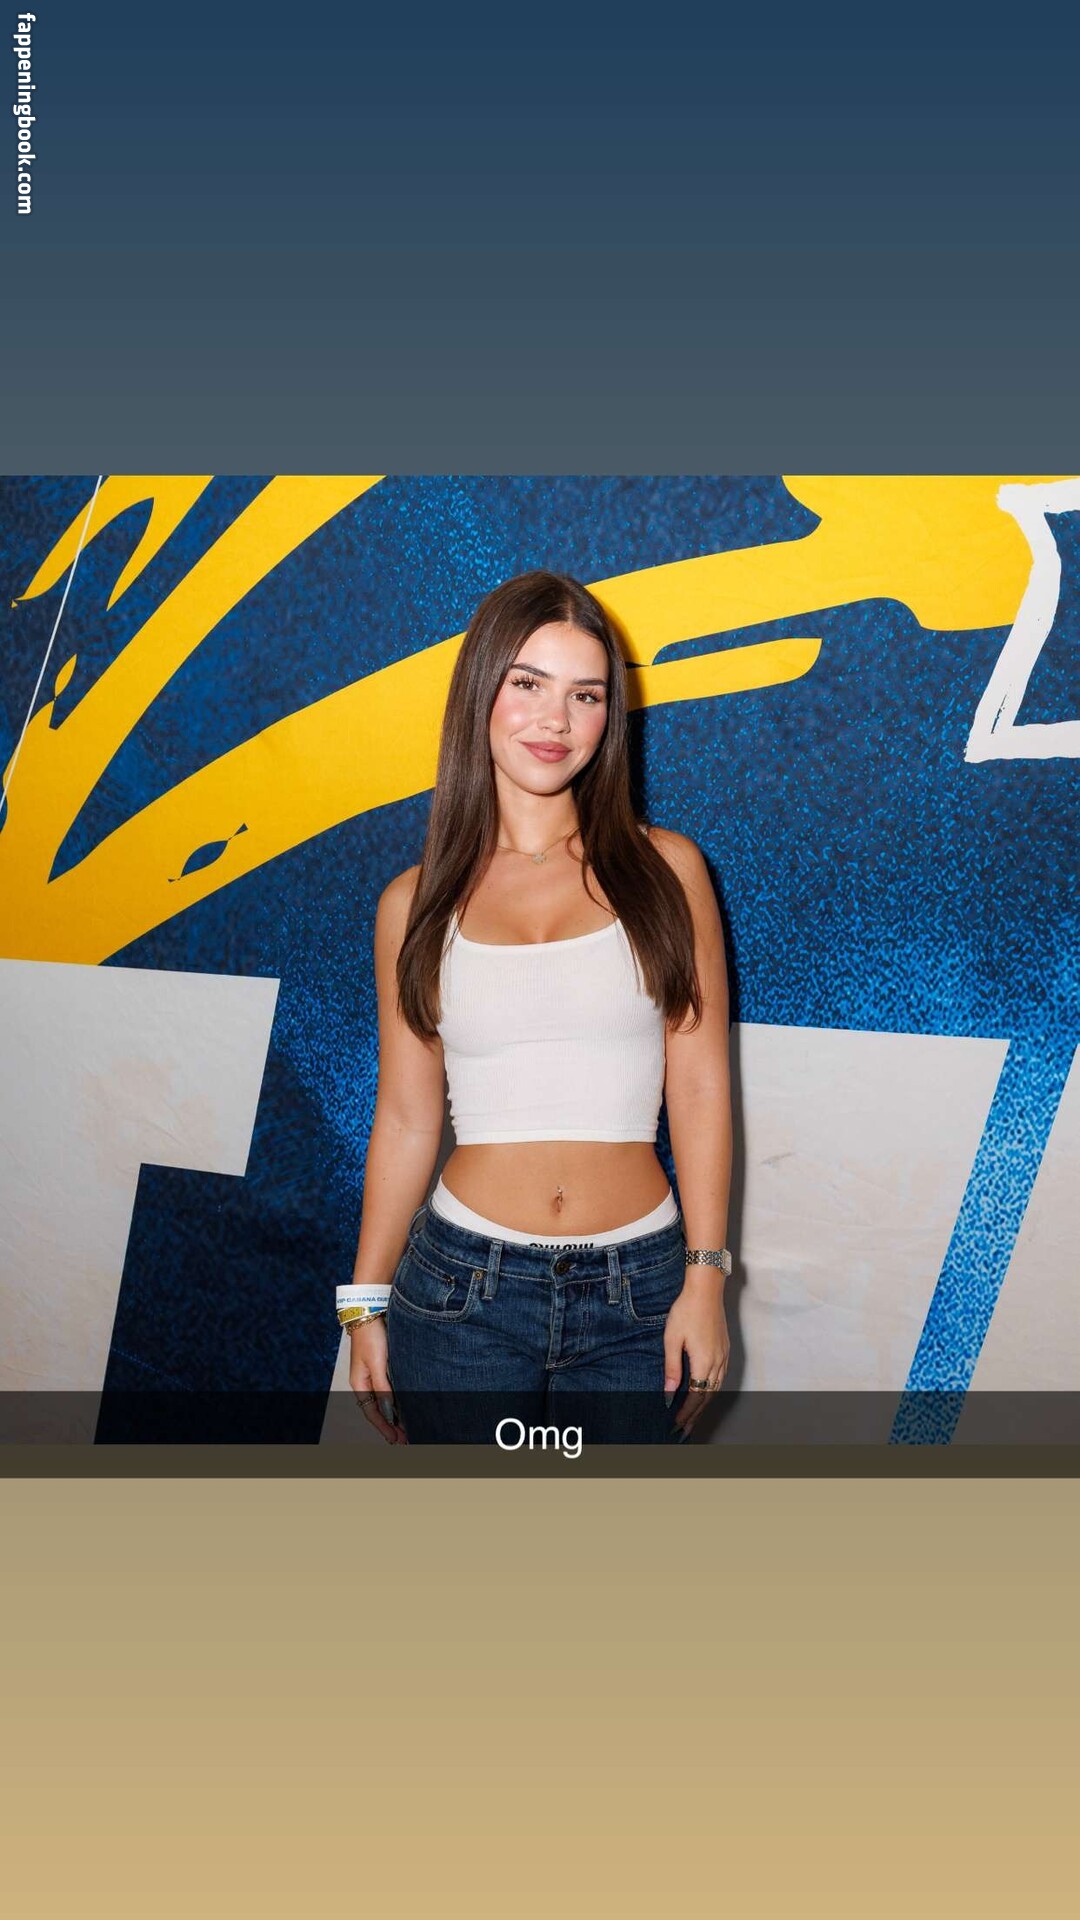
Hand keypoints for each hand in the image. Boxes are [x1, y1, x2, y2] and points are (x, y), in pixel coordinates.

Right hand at [348, 1317, 407, 1444]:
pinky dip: (398, 1401)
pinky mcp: (382, 1367)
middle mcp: (366, 1382)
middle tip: (407, 1439)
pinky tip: (407, 1406)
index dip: (385, 1429)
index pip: (373, 1413)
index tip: (397, 1441)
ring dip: (396, 1415)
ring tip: (409, 1428)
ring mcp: (374, 1375)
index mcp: (360, 1384)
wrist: (371, 1311)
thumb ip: (383, 1388)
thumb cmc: (371, 1336)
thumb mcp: (378, 1363)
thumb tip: (391, 1412)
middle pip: (379, 1410)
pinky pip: (390, 1390)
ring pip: (385, 1401)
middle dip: (392, 1426)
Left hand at [663, 1279, 729, 1439]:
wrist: (706, 1290)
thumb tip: (669, 1393)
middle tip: (684, 1429)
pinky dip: (711, 1390)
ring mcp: (723, 1355)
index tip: (676, 1424)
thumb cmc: (686, 1311)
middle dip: (695, 1414)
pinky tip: (705, 1392)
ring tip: (693, 1416)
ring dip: (704, 1404)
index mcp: (703, 1362)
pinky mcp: (725, 1349)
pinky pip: (720, 1377)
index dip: (686, 1413)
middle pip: (708, 1396)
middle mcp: (717, 1362)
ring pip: (715, 1388)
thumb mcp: (672, 1339)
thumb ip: (672, 1368)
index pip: (695, 1396)